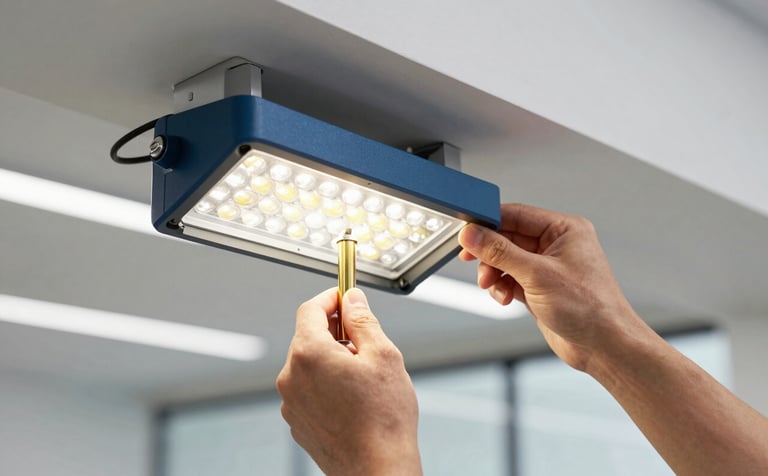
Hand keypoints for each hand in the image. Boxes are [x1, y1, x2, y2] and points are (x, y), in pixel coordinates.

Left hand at [276, 288, 421, 475]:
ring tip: (363, 378)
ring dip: (331, 360)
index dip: (331, 299)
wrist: (377, 469)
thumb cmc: (383, 419)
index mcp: (309, 354)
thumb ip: (363, 320)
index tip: (346, 298)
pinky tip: (353, 399)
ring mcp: (291, 402)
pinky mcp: (297, 421)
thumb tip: (353, 299)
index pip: (310, 309)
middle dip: (335, 333)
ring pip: (309, 364)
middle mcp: (291, 376)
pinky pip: (308, 389)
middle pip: (308, 336)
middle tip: (365, 343)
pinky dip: (326, 384)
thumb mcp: (383, 355)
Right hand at [458, 203, 642, 371]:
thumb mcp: (537, 274)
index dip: (489, 222)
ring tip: (492, 286)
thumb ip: (500, 252)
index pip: (516, 215)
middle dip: (490, 254)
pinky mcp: (540, 287)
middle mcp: (556, 245)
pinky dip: (502, 287)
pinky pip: (510, 278)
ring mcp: (547, 267)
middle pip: (507, 238)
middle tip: (473, 262)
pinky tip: (505, 298)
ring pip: (506, 260)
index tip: (467, 232)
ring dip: (494, 273)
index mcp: (564, 229)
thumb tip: (473, 235)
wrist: (604, 347)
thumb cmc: (589, 308)